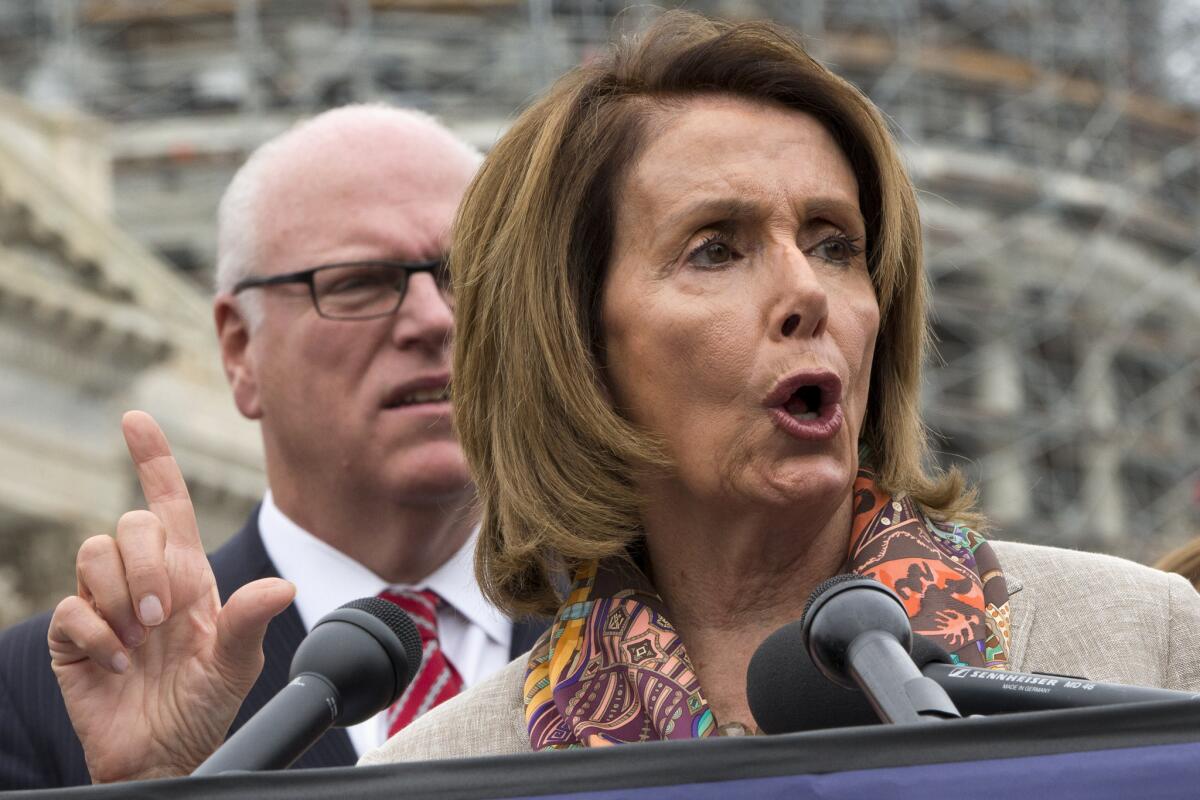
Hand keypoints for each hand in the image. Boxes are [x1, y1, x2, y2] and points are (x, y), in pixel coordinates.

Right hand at [48, 411, 294, 782]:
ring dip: (121, 598)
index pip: (169, 504)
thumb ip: (250, 622)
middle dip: (146, 566)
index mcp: (188, 574)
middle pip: (130, 524)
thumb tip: (283, 586)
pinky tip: (117, 664)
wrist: (164, 754)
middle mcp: (145, 580)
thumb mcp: (237, 666)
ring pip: (94, 553)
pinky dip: (97, 635)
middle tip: (161, 621)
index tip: (136, 419)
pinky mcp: (73, 636)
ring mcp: (106, 605)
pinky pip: (72, 606)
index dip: (154, 459)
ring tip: (140, 643)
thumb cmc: (204, 706)